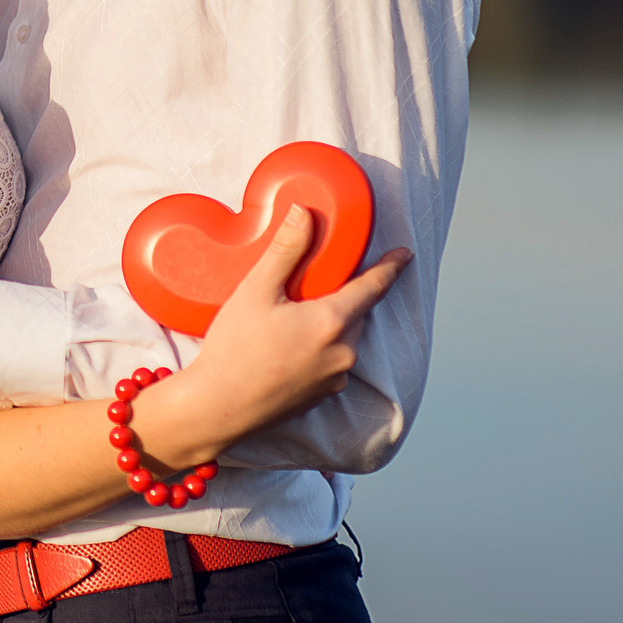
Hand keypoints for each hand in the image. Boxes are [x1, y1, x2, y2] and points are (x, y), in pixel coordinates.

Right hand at [127, 207, 411, 472]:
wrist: (218, 408)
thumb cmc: (234, 348)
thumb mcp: (256, 291)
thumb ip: (286, 251)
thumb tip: (304, 213)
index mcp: (332, 321)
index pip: (373, 287)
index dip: (390, 267)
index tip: (404, 255)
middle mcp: (343, 352)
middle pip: (356, 312)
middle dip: (346, 295)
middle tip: (320, 281)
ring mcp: (335, 378)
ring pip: (345, 338)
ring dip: (332, 322)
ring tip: (297, 315)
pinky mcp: (322, 396)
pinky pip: (333, 362)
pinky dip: (321, 347)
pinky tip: (289, 345)